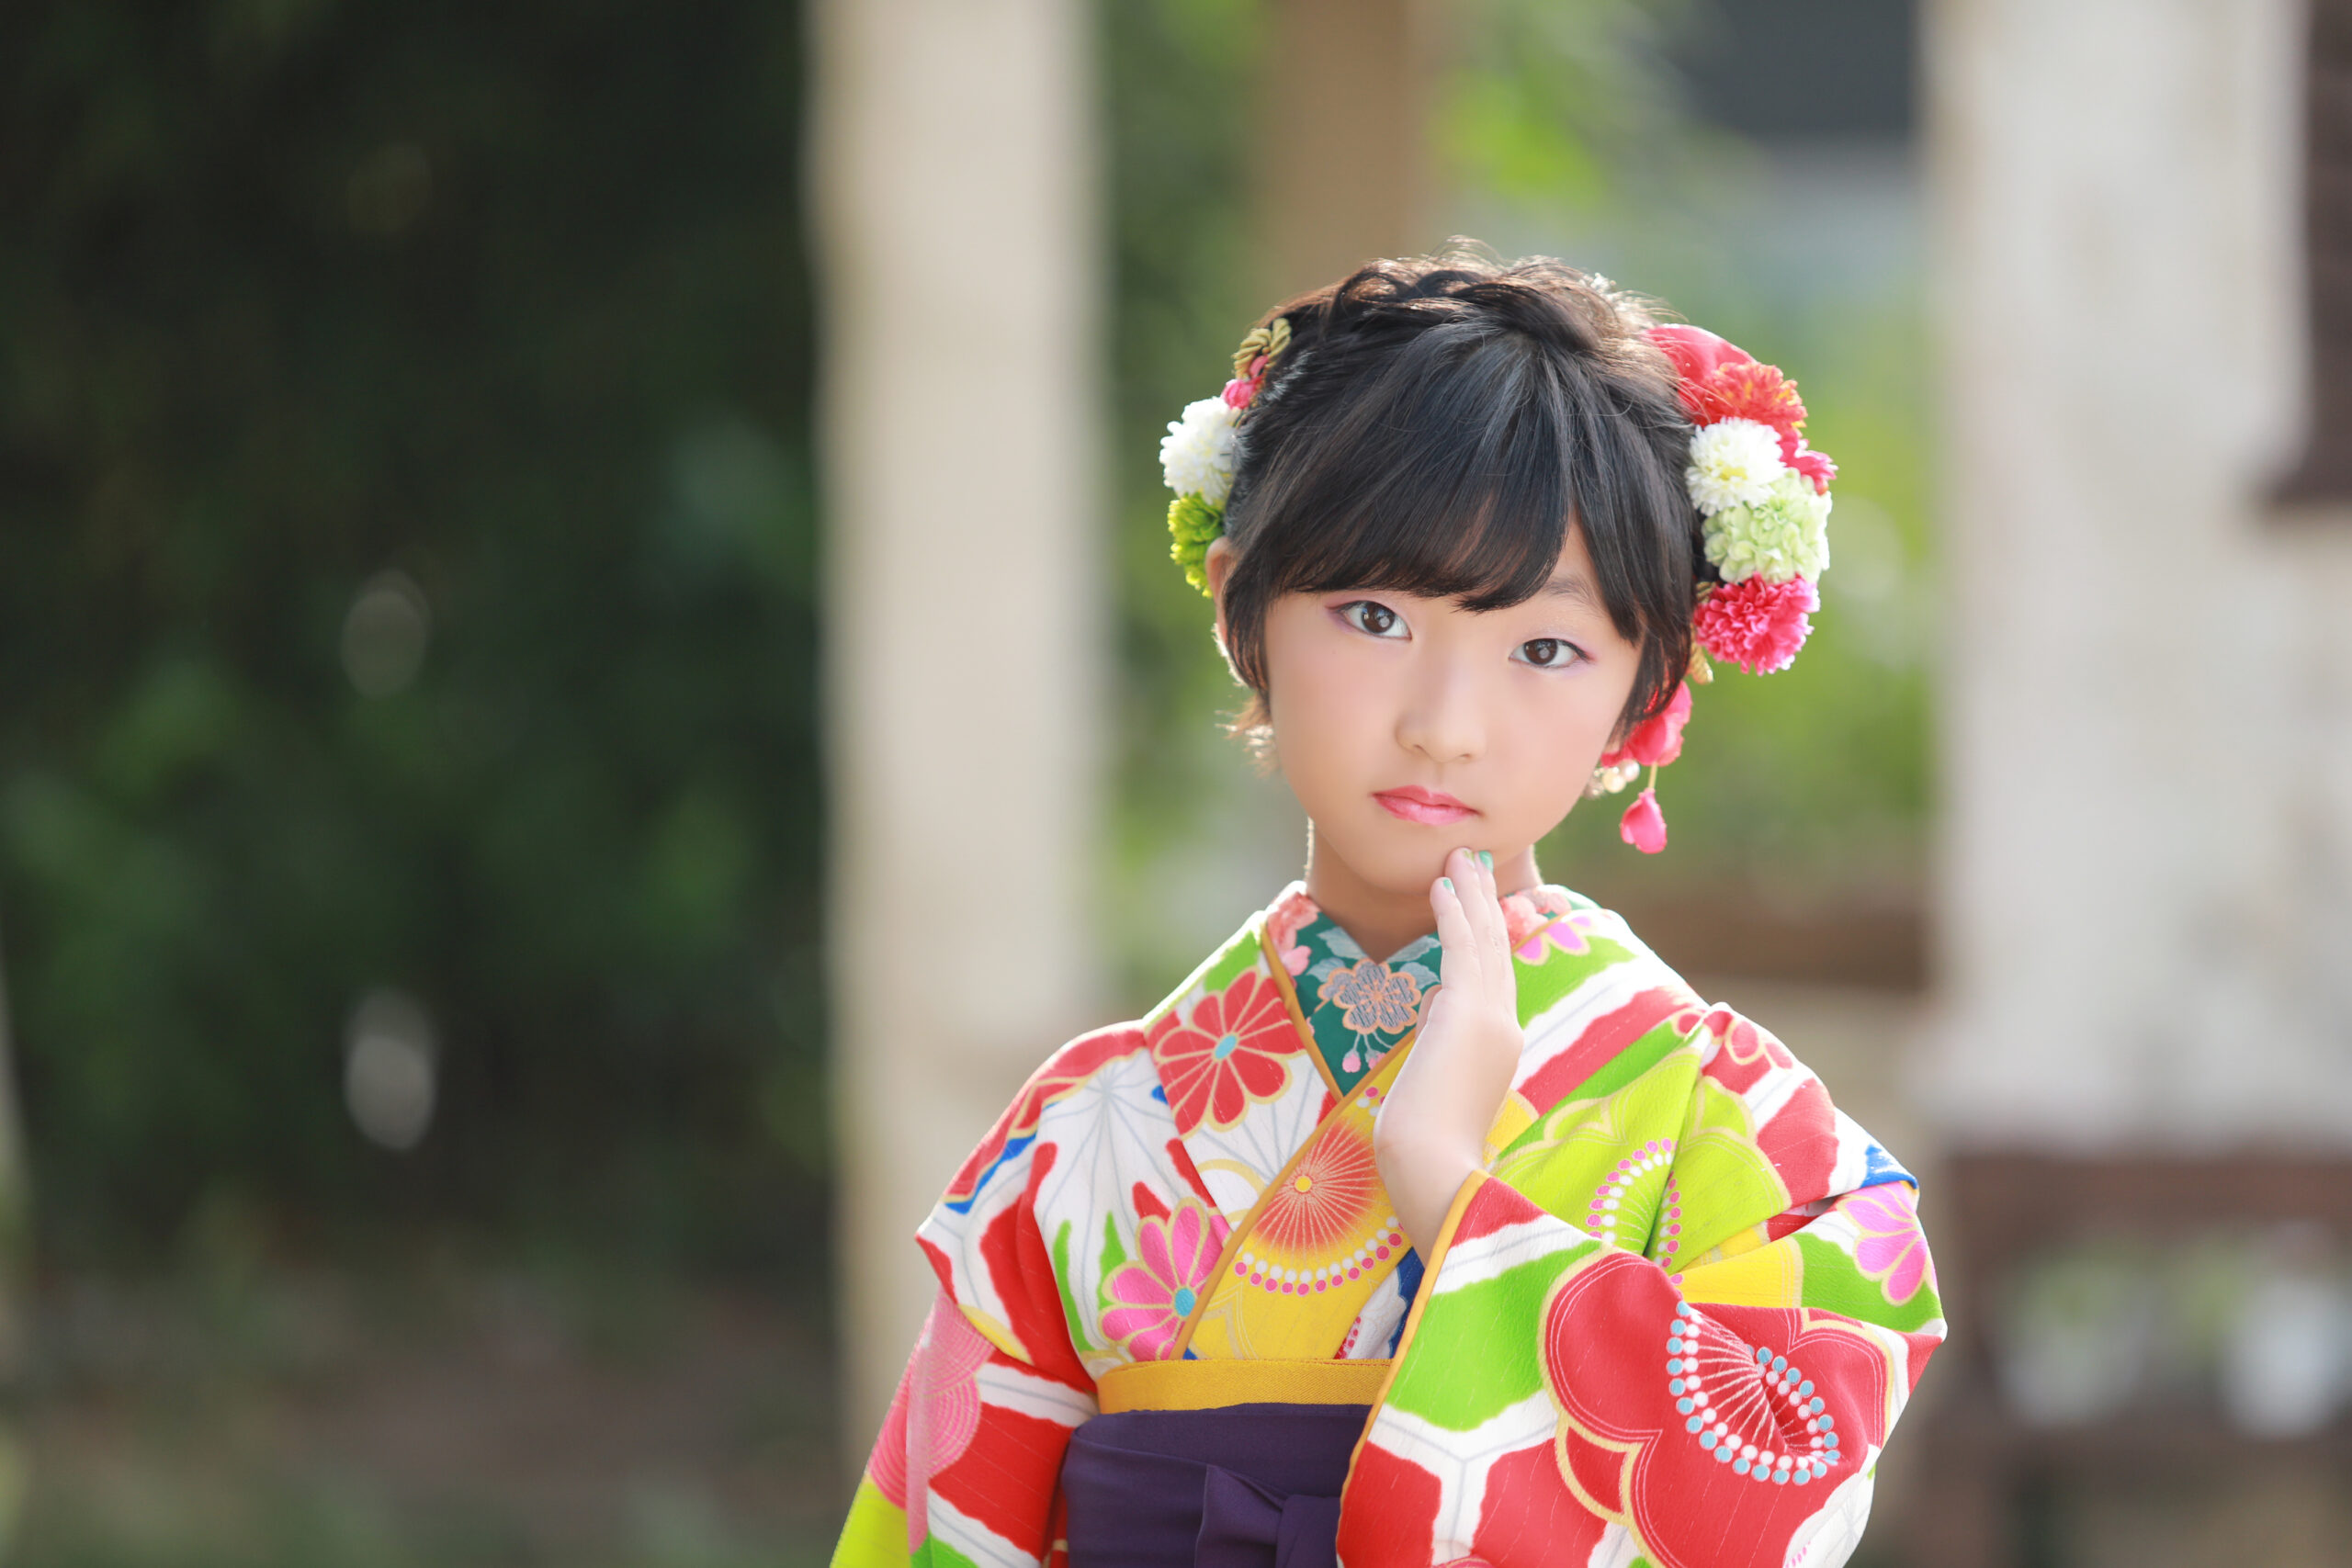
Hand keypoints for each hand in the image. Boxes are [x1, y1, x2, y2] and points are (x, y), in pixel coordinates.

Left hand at [1372, 846, 1523, 1258]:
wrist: (1432, 1167)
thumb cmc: (1427, 1141)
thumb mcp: (1437, 1077)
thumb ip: (1442, 1037)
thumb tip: (1434, 1003)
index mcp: (1500, 1046)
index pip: (1495, 978)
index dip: (1490, 935)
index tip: (1480, 902)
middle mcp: (1505, 1026)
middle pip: (1497, 950)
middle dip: (1485, 903)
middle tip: (1474, 862)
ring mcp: (1492, 1019)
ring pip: (1485, 942)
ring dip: (1471, 895)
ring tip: (1459, 858)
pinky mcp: (1469, 1013)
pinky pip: (1464, 949)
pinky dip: (1455, 913)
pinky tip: (1444, 884)